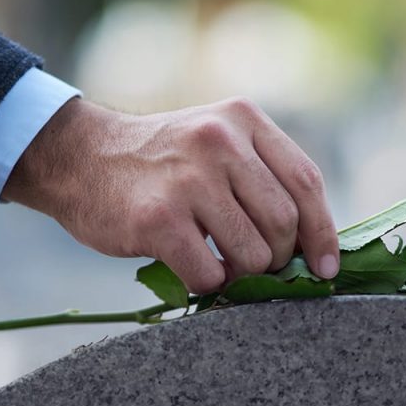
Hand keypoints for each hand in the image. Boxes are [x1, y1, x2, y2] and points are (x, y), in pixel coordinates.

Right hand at [1, 96, 339, 293]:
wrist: (79, 157)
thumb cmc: (159, 164)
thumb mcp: (215, 141)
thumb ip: (261, 175)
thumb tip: (314, 243)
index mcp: (244, 119)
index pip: (306, 182)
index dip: (323, 232)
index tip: (327, 266)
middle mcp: (220, 141)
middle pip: (284, 222)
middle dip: (278, 258)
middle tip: (256, 265)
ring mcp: (188, 178)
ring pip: (253, 253)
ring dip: (243, 275)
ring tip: (221, 266)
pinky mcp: (158, 218)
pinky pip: (209, 274)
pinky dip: (209, 286)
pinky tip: (194, 271)